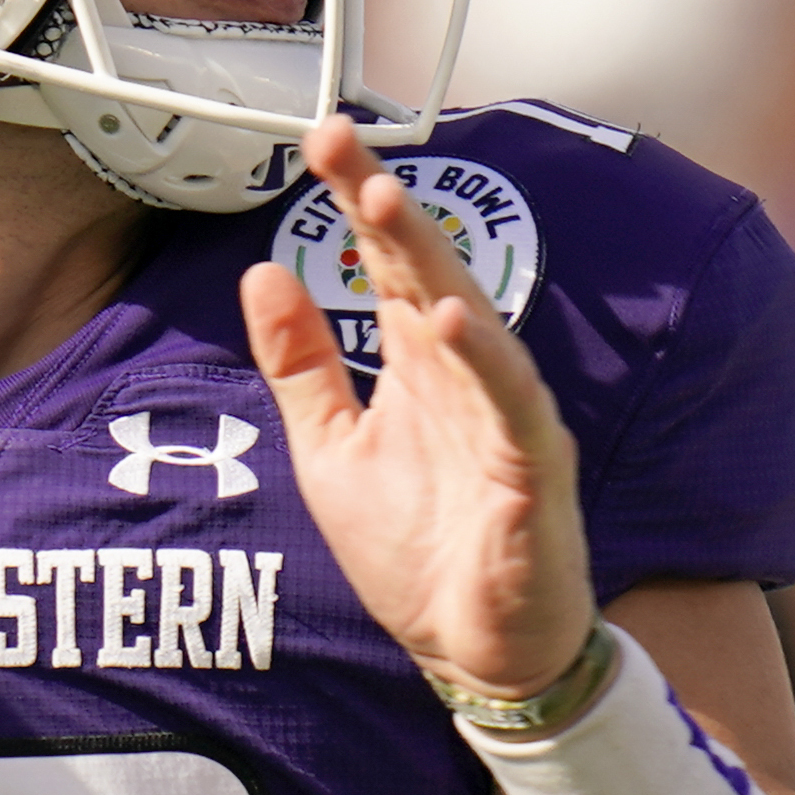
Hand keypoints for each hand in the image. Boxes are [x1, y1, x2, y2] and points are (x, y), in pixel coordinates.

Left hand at [238, 114, 592, 702]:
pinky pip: (510, 404)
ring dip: (430, 262)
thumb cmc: (417, 552)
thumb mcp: (330, 452)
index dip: (355, 201)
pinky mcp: (532, 470)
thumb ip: (301, 366)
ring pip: (470, 319)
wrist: (475, 654)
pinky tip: (453, 323)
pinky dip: (486, 362)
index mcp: (418, 364)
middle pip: (426, 271)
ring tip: (384, 203)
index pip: (384, 265)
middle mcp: (465, 375)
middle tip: (342, 142)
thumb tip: (262, 272)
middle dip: (386, 204)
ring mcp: (504, 416)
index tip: (319, 140)